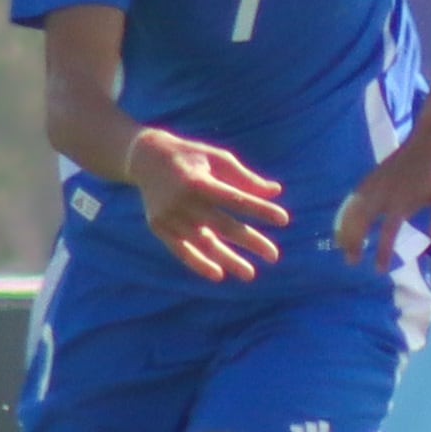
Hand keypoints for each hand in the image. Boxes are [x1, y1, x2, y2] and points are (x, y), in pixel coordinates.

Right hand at [123, 129, 287, 282]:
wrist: (146, 159)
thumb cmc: (191, 157)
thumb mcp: (218, 159)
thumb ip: (245, 178)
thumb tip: (276, 192)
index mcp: (199, 181)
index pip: (236, 199)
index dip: (260, 210)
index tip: (283, 219)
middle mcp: (183, 201)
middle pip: (223, 225)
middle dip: (251, 241)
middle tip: (274, 255)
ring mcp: (169, 217)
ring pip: (204, 243)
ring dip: (228, 259)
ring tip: (250, 273)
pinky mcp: (159, 227)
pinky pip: (181, 251)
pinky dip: (199, 264)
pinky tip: (218, 274)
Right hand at [335, 131, 430, 271]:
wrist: (430, 140)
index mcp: (402, 200)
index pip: (388, 231)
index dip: (383, 251)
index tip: (378, 269)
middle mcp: (383, 193)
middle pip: (361, 221)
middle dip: (353, 241)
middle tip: (351, 261)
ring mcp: (374, 184)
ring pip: (353, 209)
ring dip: (345, 228)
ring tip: (340, 245)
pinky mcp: (371, 177)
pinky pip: (352, 198)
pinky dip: (344, 212)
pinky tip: (341, 223)